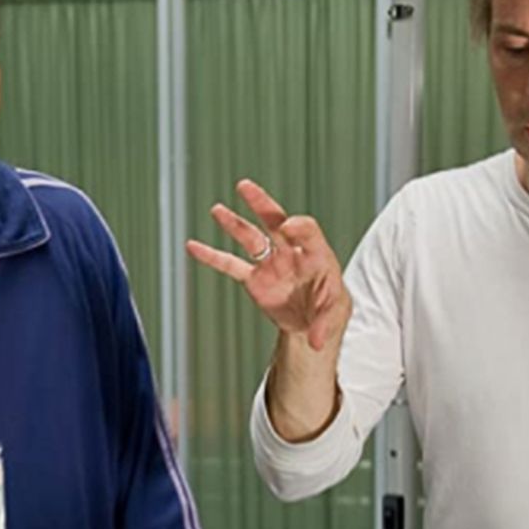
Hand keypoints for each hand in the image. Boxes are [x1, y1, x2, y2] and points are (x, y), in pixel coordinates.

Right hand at [185, 179, 349, 350]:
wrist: (313, 319)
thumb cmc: (328, 307)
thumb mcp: (334, 315)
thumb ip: (324, 325)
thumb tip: (315, 341)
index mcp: (315, 253)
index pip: (307, 231)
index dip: (299, 226)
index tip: (288, 226)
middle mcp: (290, 252)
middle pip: (275, 221)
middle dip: (261, 204)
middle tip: (246, 187)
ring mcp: (271, 263)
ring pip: (250, 238)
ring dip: (234, 224)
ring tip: (217, 209)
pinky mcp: (254, 279)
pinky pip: (230, 265)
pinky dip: (212, 257)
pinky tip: (194, 247)